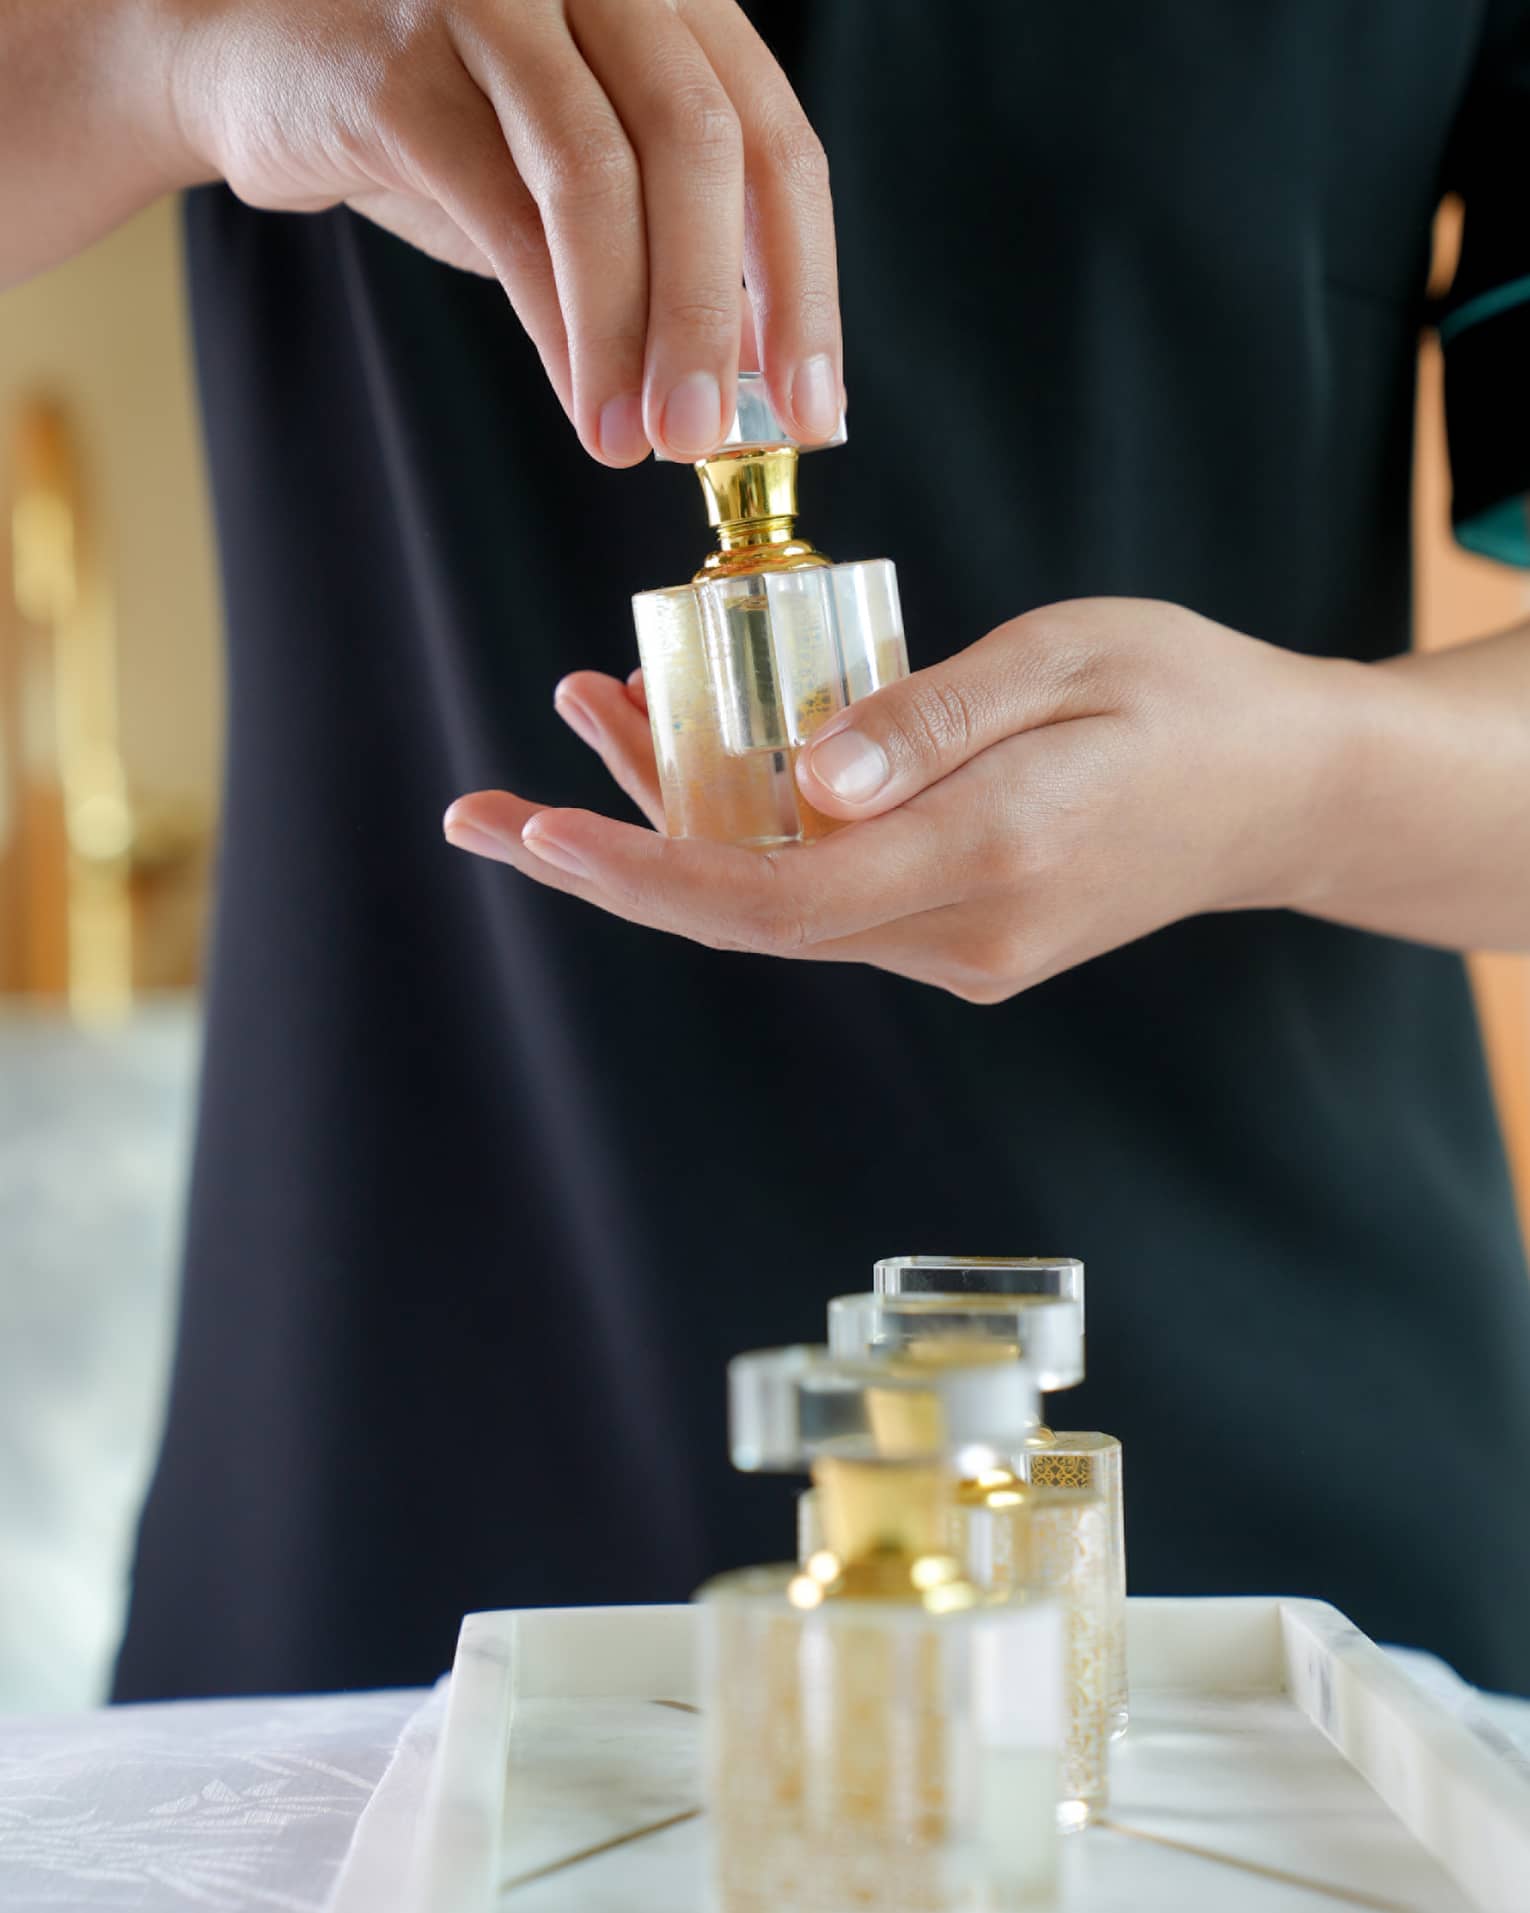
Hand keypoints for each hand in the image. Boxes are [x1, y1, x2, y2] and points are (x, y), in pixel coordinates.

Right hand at [159, 0, 839, 461]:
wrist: (257, 66)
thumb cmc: (445, 129)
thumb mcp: (580, 181)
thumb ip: (671, 253)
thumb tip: (759, 381)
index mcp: (667, 1)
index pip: (773, 139)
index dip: (807, 284)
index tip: (815, 410)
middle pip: (704, 144)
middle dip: (721, 315)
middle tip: (716, 438)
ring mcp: (493, 0)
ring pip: (600, 175)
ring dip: (634, 330)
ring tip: (642, 439)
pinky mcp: (397, 61)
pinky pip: (503, 209)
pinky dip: (556, 324)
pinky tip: (583, 402)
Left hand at [443, 599, 1363, 1001]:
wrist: (1281, 791)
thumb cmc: (1184, 697)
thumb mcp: (1062, 663)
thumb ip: (929, 723)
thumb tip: (805, 784)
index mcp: (988, 856)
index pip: (772, 898)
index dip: (641, 874)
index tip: (535, 831)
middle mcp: (962, 931)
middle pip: (743, 917)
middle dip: (605, 866)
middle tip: (476, 815)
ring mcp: (961, 948)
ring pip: (775, 901)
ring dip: (670, 827)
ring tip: (585, 719)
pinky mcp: (960, 932)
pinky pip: (824, 891)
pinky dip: (745, 828)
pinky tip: (695, 747)